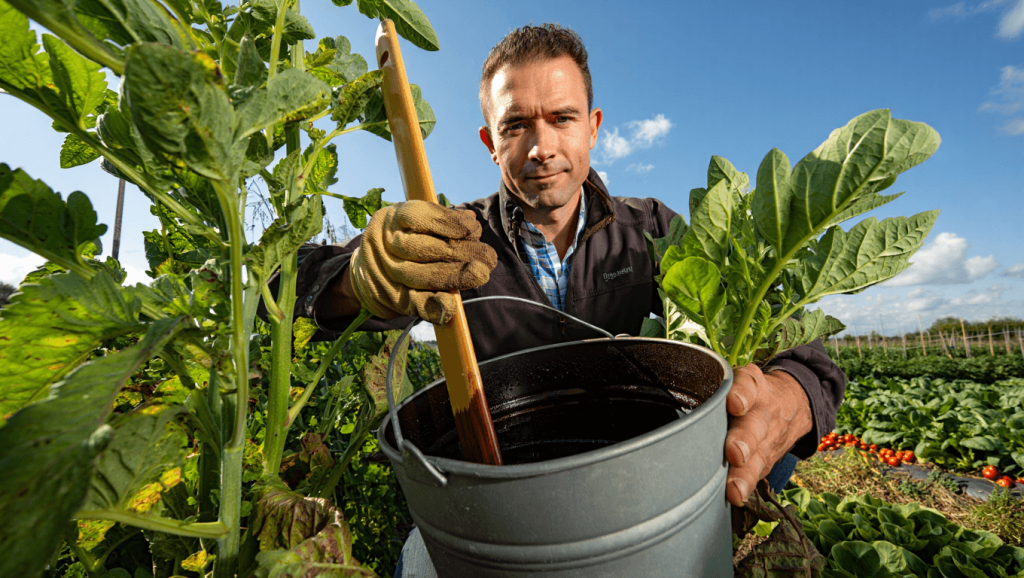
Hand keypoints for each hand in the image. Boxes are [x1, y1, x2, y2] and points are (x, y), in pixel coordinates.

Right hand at [349, 200, 496, 323]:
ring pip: (419, 276)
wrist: (369, 271)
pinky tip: (453, 305)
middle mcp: (383, 244)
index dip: (447, 222)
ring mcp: (385, 273)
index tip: (473, 229)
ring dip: (454, 276)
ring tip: (481, 274)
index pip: (416, 215)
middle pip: (421, 248)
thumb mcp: (414, 222)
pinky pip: (413, 303)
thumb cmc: (403, 239)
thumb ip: (440, 221)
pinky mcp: (392, 298)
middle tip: (489, 257)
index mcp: (391, 219)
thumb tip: (470, 219)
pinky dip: (434, 305)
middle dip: (459, 252)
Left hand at [723, 364, 812, 506]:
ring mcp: (768, 435)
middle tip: (735, 454)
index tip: (735, 404)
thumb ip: (712, 388)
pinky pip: (762, 469)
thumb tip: (673, 413)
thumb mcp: (738, 380)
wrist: (791, 403)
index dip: (742, 393)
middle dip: (745, 439)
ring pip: (759, 454)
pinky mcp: (770, 455)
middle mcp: (761, 409)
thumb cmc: (745, 392)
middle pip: (754, 424)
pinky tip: (738, 496)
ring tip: (734, 489)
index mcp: (750, 384)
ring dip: (746, 473)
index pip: (748, 384)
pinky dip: (749, 483)